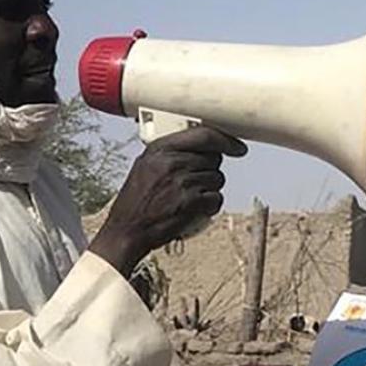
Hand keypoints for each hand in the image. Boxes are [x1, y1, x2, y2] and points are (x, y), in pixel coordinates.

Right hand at [89, 127, 246, 274]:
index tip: (237, 147)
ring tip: (189, 198)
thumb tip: (200, 147)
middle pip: (213, 158)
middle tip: (194, 183)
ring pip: (217, 179)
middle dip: (210, 170)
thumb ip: (169, 153)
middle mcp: (172, 162)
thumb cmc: (136, 201)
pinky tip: (195, 210)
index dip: (225, 140)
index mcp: (160, 149)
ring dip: (209, 189)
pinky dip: (210, 206)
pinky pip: (216, 198)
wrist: (128, 230)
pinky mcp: (191, 202)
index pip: (203, 135)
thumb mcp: (144, 166)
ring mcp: (182, 182)